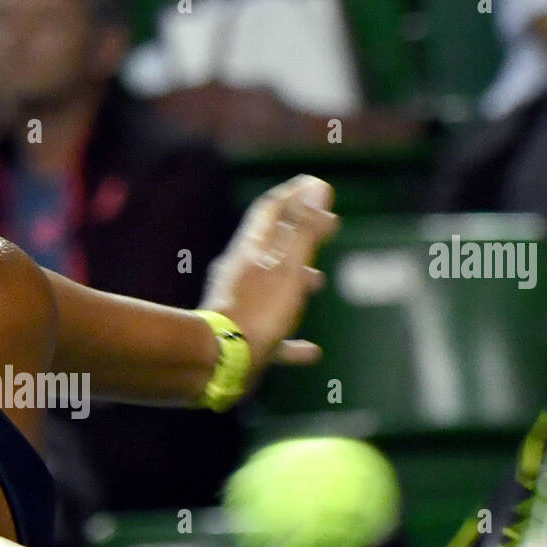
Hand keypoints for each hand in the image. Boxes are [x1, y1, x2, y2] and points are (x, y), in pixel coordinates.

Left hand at [199, 175, 339, 369]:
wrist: (217, 361)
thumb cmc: (258, 311)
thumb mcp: (288, 267)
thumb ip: (303, 230)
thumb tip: (317, 187)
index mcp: (251, 250)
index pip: (271, 209)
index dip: (295, 194)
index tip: (318, 186)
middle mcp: (241, 273)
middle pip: (271, 245)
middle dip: (300, 233)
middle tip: (329, 227)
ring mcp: (240, 305)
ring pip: (271, 286)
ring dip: (296, 279)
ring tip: (319, 280)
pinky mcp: (242, 339)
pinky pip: (272, 333)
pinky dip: (293, 338)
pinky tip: (312, 351)